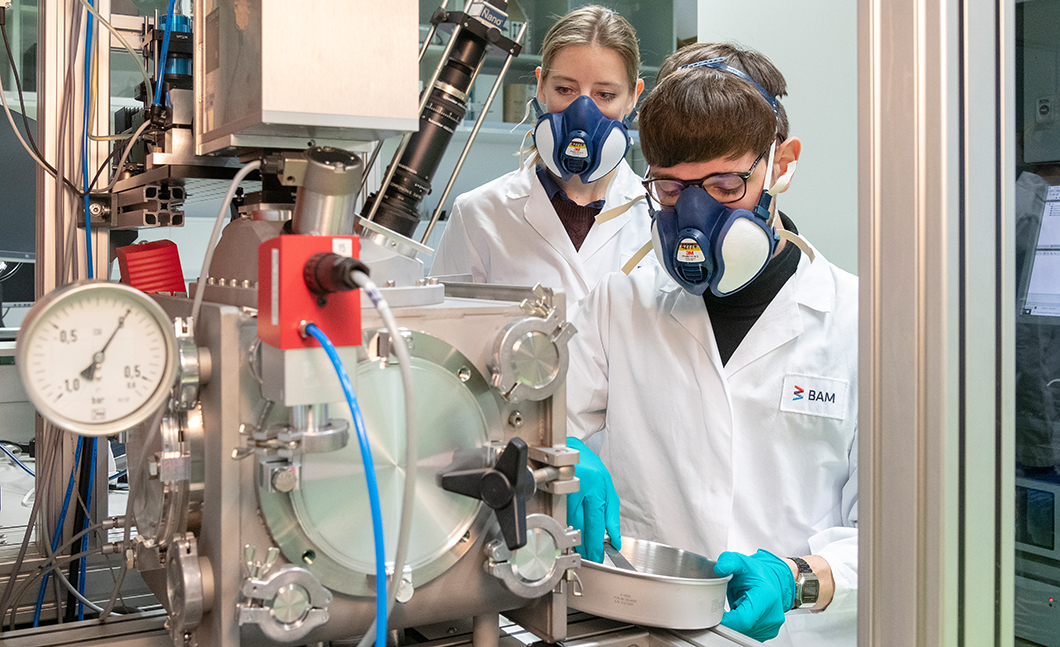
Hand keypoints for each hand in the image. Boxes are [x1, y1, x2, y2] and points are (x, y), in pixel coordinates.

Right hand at [566, 437, 620, 562]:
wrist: (571, 450)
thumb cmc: (590, 467)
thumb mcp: (608, 488)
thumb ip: (612, 514)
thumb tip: (615, 537)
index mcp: (596, 489)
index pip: (597, 523)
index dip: (596, 543)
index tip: (598, 556)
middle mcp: (580, 491)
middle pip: (582, 525)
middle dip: (586, 545)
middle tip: (589, 559)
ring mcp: (566, 492)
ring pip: (571, 523)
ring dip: (576, 539)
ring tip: (580, 551)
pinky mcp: (556, 493)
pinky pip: (563, 516)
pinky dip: (567, 528)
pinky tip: (570, 535)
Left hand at [715, 549, 794, 641]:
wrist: (774, 580)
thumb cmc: (757, 574)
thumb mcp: (741, 561)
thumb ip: (728, 561)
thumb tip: (719, 569)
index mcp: (766, 596)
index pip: (743, 619)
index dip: (725, 620)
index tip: (713, 616)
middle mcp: (772, 615)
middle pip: (741, 628)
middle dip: (727, 620)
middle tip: (721, 608)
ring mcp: (770, 627)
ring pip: (743, 633)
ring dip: (734, 624)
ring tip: (734, 607)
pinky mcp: (767, 634)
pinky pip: (747, 635)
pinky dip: (740, 627)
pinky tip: (740, 614)